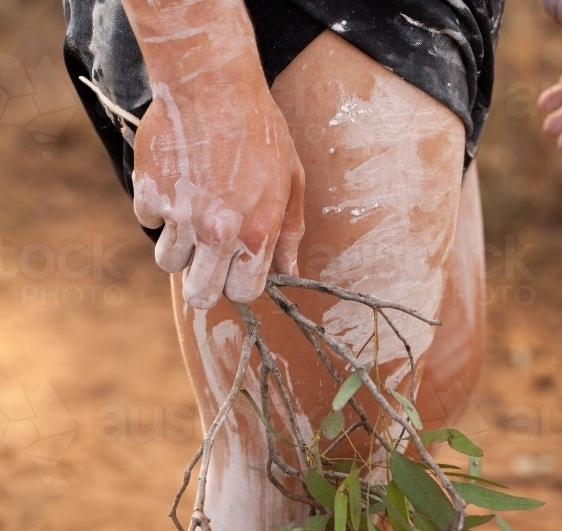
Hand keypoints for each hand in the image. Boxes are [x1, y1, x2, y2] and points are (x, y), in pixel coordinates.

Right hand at [121, 0, 304, 306]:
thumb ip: (289, 232)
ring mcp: (180, 215)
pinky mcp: (149, 193)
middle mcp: (217, 233)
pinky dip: (157, 209)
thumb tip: (291, 271)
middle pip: (201, 295)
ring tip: (190, 216)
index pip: (243, 293)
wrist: (211, 81)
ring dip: (178, 247)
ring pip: (169, 263)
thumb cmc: (259, 128)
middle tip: (205, 262)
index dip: (238, 283)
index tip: (235, 268)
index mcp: (255, 234)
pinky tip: (173, 183)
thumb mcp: (291, 179)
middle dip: (203, 284)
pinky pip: (149, 222)